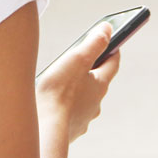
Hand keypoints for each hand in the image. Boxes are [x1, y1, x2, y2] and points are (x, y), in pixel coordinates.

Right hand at [36, 23, 119, 142]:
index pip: (112, 63)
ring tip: (62, 82)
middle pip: (98, 82)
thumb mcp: (76, 59)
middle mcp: (96, 102)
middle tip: (80, 59)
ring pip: (85, 99)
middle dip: (91, 70)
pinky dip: (66, 105)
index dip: (113, 50)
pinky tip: (54, 104)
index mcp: (100, 84)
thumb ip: (93, 43)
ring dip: (78, 90)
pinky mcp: (70, 127)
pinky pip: (71, 113)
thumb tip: (108, 28)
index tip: (113, 40)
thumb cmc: (58, 91)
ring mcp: (84, 116)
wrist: (45, 128)